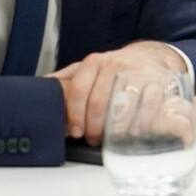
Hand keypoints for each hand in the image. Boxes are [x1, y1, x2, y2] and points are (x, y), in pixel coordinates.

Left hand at [48, 41, 185, 144]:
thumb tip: (39, 86)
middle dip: (93, 126)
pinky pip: (147, 104)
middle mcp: (114, 64)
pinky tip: (133, 132)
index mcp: (94, 62)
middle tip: (93, 139)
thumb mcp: (91, 67)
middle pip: (99, 100)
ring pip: (121, 103)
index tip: (75, 131)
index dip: (74, 114)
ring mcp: (136, 72)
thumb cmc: (116, 68)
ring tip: (110, 139)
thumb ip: (68, 77)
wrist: (151, 56)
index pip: (79, 89)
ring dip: (114, 127)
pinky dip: (140, 121)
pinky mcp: (156, 81)